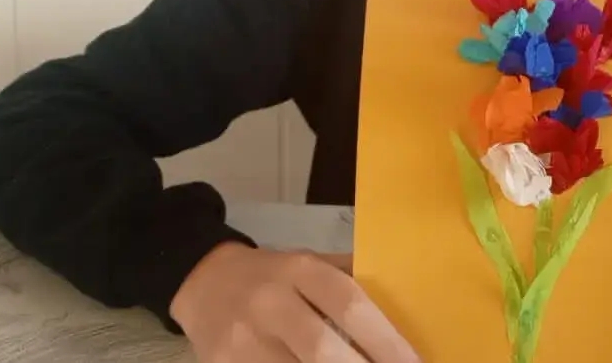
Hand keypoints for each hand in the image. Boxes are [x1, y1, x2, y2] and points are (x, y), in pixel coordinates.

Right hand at [170, 241, 420, 361]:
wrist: (203, 281)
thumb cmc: (272, 275)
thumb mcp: (310, 262)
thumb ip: (351, 277)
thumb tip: (409, 299)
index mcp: (300, 271)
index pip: (350, 304)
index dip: (386, 340)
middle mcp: (270, 304)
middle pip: (322, 350)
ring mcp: (242, 342)